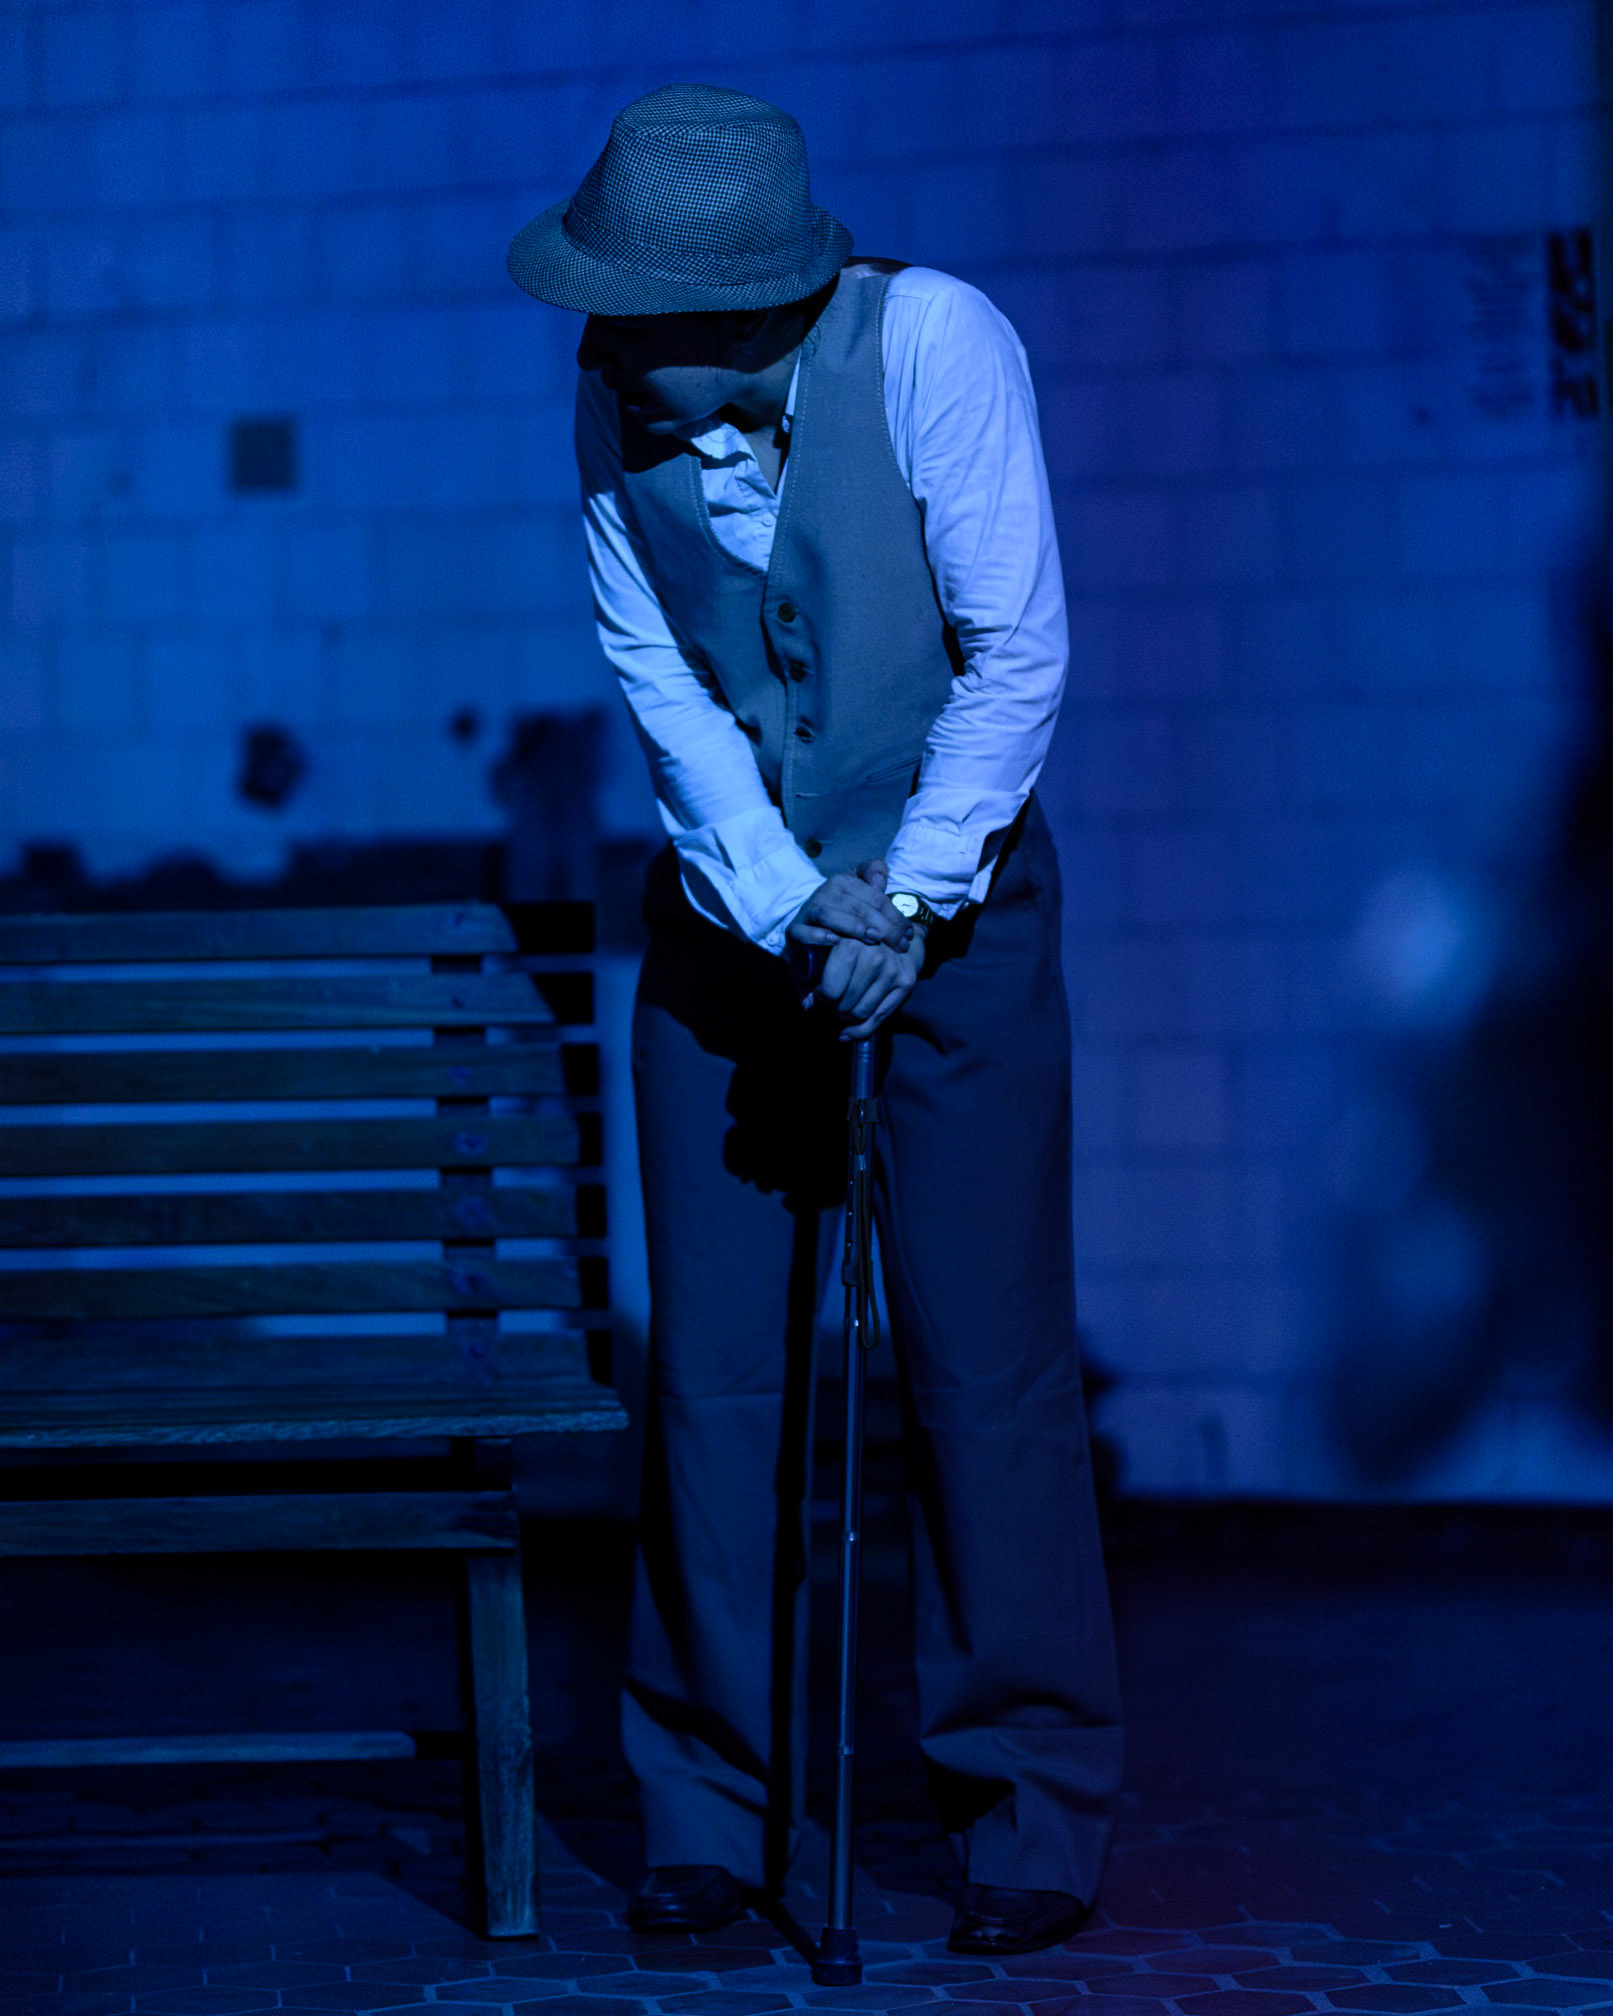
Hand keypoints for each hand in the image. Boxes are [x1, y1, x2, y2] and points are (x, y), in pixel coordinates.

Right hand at [786, 859, 911, 958]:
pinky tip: (836, 942)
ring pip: (829, 914)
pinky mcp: (793, 931)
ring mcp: (807, 912)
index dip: (895, 915)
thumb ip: (874, 880)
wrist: (810, 936)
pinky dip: (818, 936)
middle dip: (882, 925)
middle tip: (900, 945)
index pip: (874, 896)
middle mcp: (824, 893)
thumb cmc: (845, 919)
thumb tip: (880, 879)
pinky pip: (802, 931)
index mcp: (843, 882)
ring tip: (873, 939)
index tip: (909, 934)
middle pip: (856, 905)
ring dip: (853, 926)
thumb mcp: (864, 899)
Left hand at [814, 924, 925, 1038]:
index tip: (821, 995)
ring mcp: (892, 971)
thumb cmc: (851, 942)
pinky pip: (879, 1018)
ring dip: (846, 1018)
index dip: (822, 998)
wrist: (891, 934)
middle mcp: (874, 957)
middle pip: (846, 1004)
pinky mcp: (906, 982)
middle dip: (833, 1009)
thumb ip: (808, 975)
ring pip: (861, 1013)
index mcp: (850, 945)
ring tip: (841, 1010)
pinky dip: (860, 1030)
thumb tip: (807, 1006)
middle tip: (830, 1005)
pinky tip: (848, 1032)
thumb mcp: (825, 949)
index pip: (831, 990)